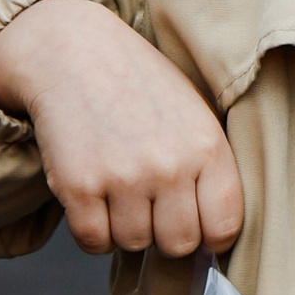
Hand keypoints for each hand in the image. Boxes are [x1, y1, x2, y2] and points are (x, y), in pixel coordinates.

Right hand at [0, 0, 246, 256]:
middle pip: (178, 245)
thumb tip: (211, 242)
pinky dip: (91, 231)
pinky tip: (93, 199)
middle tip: (149, 204)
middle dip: (163, 233)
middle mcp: (169, 165)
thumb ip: (208, 170)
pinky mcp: (77, 185)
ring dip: (124, 228)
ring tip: (117, 190)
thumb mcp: (192, 113)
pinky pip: (92, 242)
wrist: (70, 50)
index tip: (193, 223)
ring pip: (133, 244)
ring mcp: (122, 176)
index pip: (224, 228)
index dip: (209, 235)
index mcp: (206, 146)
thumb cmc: (136, 84)